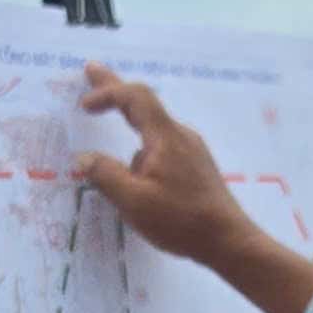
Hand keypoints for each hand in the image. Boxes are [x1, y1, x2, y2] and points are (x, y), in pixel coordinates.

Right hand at [75, 64, 263, 266]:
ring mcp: (191, 151)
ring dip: (130, 144)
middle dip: (114, 90)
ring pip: (152, 135)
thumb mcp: (134, 201)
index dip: (107, 92)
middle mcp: (180, 136)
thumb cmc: (181, 219)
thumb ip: (105, 176)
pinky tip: (141, 191)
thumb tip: (84, 159)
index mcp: (166, 137)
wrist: (228, 241)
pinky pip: (162, 151)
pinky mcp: (195, 168)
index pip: (135, 98)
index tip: (84, 105)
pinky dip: (143, 157)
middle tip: (91, 71)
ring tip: (124, 185)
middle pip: (144, 105)